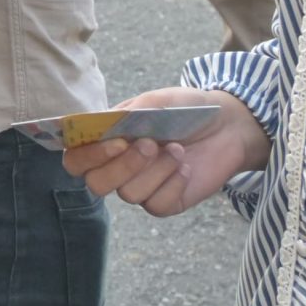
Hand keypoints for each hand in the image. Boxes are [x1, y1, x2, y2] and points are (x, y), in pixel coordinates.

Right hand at [64, 88, 267, 215]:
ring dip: (155, 171)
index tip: (117, 141)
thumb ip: (132, 111)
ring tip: (178, 149)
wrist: (229, 127)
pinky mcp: (166, 202)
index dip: (88, 156)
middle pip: (95, 183)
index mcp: (106, 140)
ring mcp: (141, 186)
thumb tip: (111, 122)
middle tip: (151, 144)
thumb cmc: (186, 109)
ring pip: (129, 194)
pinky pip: (156, 205)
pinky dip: (172, 185)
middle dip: (122, 166)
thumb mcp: (158, 100)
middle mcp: (118, 166)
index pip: (76, 158)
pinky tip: (186, 167)